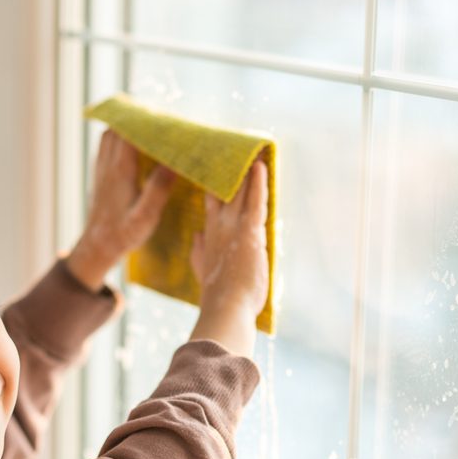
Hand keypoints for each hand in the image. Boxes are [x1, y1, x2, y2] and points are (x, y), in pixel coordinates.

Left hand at [66, 130, 176, 291]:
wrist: (98, 245)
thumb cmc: (124, 233)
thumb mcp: (145, 217)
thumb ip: (157, 190)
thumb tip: (173, 164)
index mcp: (120, 171)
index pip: (129, 133)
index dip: (145, 121)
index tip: (164, 117)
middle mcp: (108, 165)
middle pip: (118, 128)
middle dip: (136, 118)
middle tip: (159, 115)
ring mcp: (101, 168)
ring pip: (109, 134)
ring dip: (126, 125)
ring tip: (147, 123)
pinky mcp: (100, 174)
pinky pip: (106, 145)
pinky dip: (118, 136)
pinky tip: (131, 140)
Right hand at [188, 161, 268, 356]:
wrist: (225, 307)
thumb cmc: (218, 295)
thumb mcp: (203, 270)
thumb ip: (199, 253)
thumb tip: (196, 236)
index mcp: (210, 237)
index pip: (213, 205)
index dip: (215, 187)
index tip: (216, 172)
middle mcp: (219, 227)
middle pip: (225, 193)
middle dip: (230, 173)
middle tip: (233, 151)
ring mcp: (233, 227)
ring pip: (240, 192)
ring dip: (246, 172)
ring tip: (251, 152)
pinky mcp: (249, 231)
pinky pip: (255, 200)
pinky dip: (258, 182)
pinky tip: (261, 166)